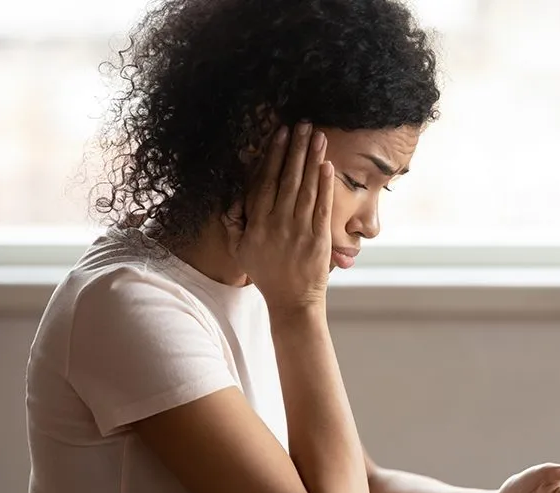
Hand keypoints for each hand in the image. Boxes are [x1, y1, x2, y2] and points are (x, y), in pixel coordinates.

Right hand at [223, 122, 333, 310]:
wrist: (292, 300)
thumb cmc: (266, 274)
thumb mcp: (241, 251)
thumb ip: (235, 224)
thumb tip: (232, 200)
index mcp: (257, 224)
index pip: (265, 182)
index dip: (273, 157)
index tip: (279, 135)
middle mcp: (277, 224)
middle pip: (286, 179)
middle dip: (295, 150)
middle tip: (302, 125)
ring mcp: (299, 231)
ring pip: (305, 189)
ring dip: (312, 160)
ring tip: (317, 137)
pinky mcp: (318, 238)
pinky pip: (321, 207)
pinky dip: (324, 185)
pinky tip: (327, 166)